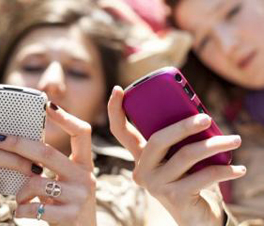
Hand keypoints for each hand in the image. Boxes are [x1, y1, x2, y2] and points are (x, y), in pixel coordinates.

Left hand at [0, 102, 95, 225]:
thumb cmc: (70, 206)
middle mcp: (85, 177)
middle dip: (18, 144)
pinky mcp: (70, 215)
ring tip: (20, 197)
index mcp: (85, 165)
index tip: (49, 104)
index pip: (82, 133)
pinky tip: (23, 211)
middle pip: (48, 153)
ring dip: (19, 190)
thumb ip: (54, 168)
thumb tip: (23, 150)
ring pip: (35, 181)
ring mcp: (79, 196)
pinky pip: (33, 206)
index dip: (66, 118)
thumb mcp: (68, 183)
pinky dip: (20, 208)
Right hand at [108, 86, 245, 225]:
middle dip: (183, 125)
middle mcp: (142, 170)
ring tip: (235, 140)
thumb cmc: (187, 177)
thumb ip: (179, 138)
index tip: (116, 90)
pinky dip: (224, 170)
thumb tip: (198, 116)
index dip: (115, 111)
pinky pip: (203, 176)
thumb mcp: (178, 155)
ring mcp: (156, 185)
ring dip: (215, 145)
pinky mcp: (174, 197)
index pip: (121, 132)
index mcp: (140, 155)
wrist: (194, 214)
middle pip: (157, 139)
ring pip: (185, 155)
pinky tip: (237, 169)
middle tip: (206, 117)